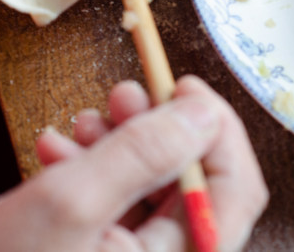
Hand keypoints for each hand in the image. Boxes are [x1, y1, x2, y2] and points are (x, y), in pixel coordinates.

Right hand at [0, 76, 268, 250]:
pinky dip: (95, 172)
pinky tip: (57, 154)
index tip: (182, 85)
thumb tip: (204, 112)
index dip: (218, 127)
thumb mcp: (70, 202)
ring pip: (155, 189)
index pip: (236, 189)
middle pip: (195, 184)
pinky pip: (121, 208)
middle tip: (122, 95)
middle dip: (158, 130)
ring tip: (80, 126)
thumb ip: (143, 152)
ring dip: (121, 145)